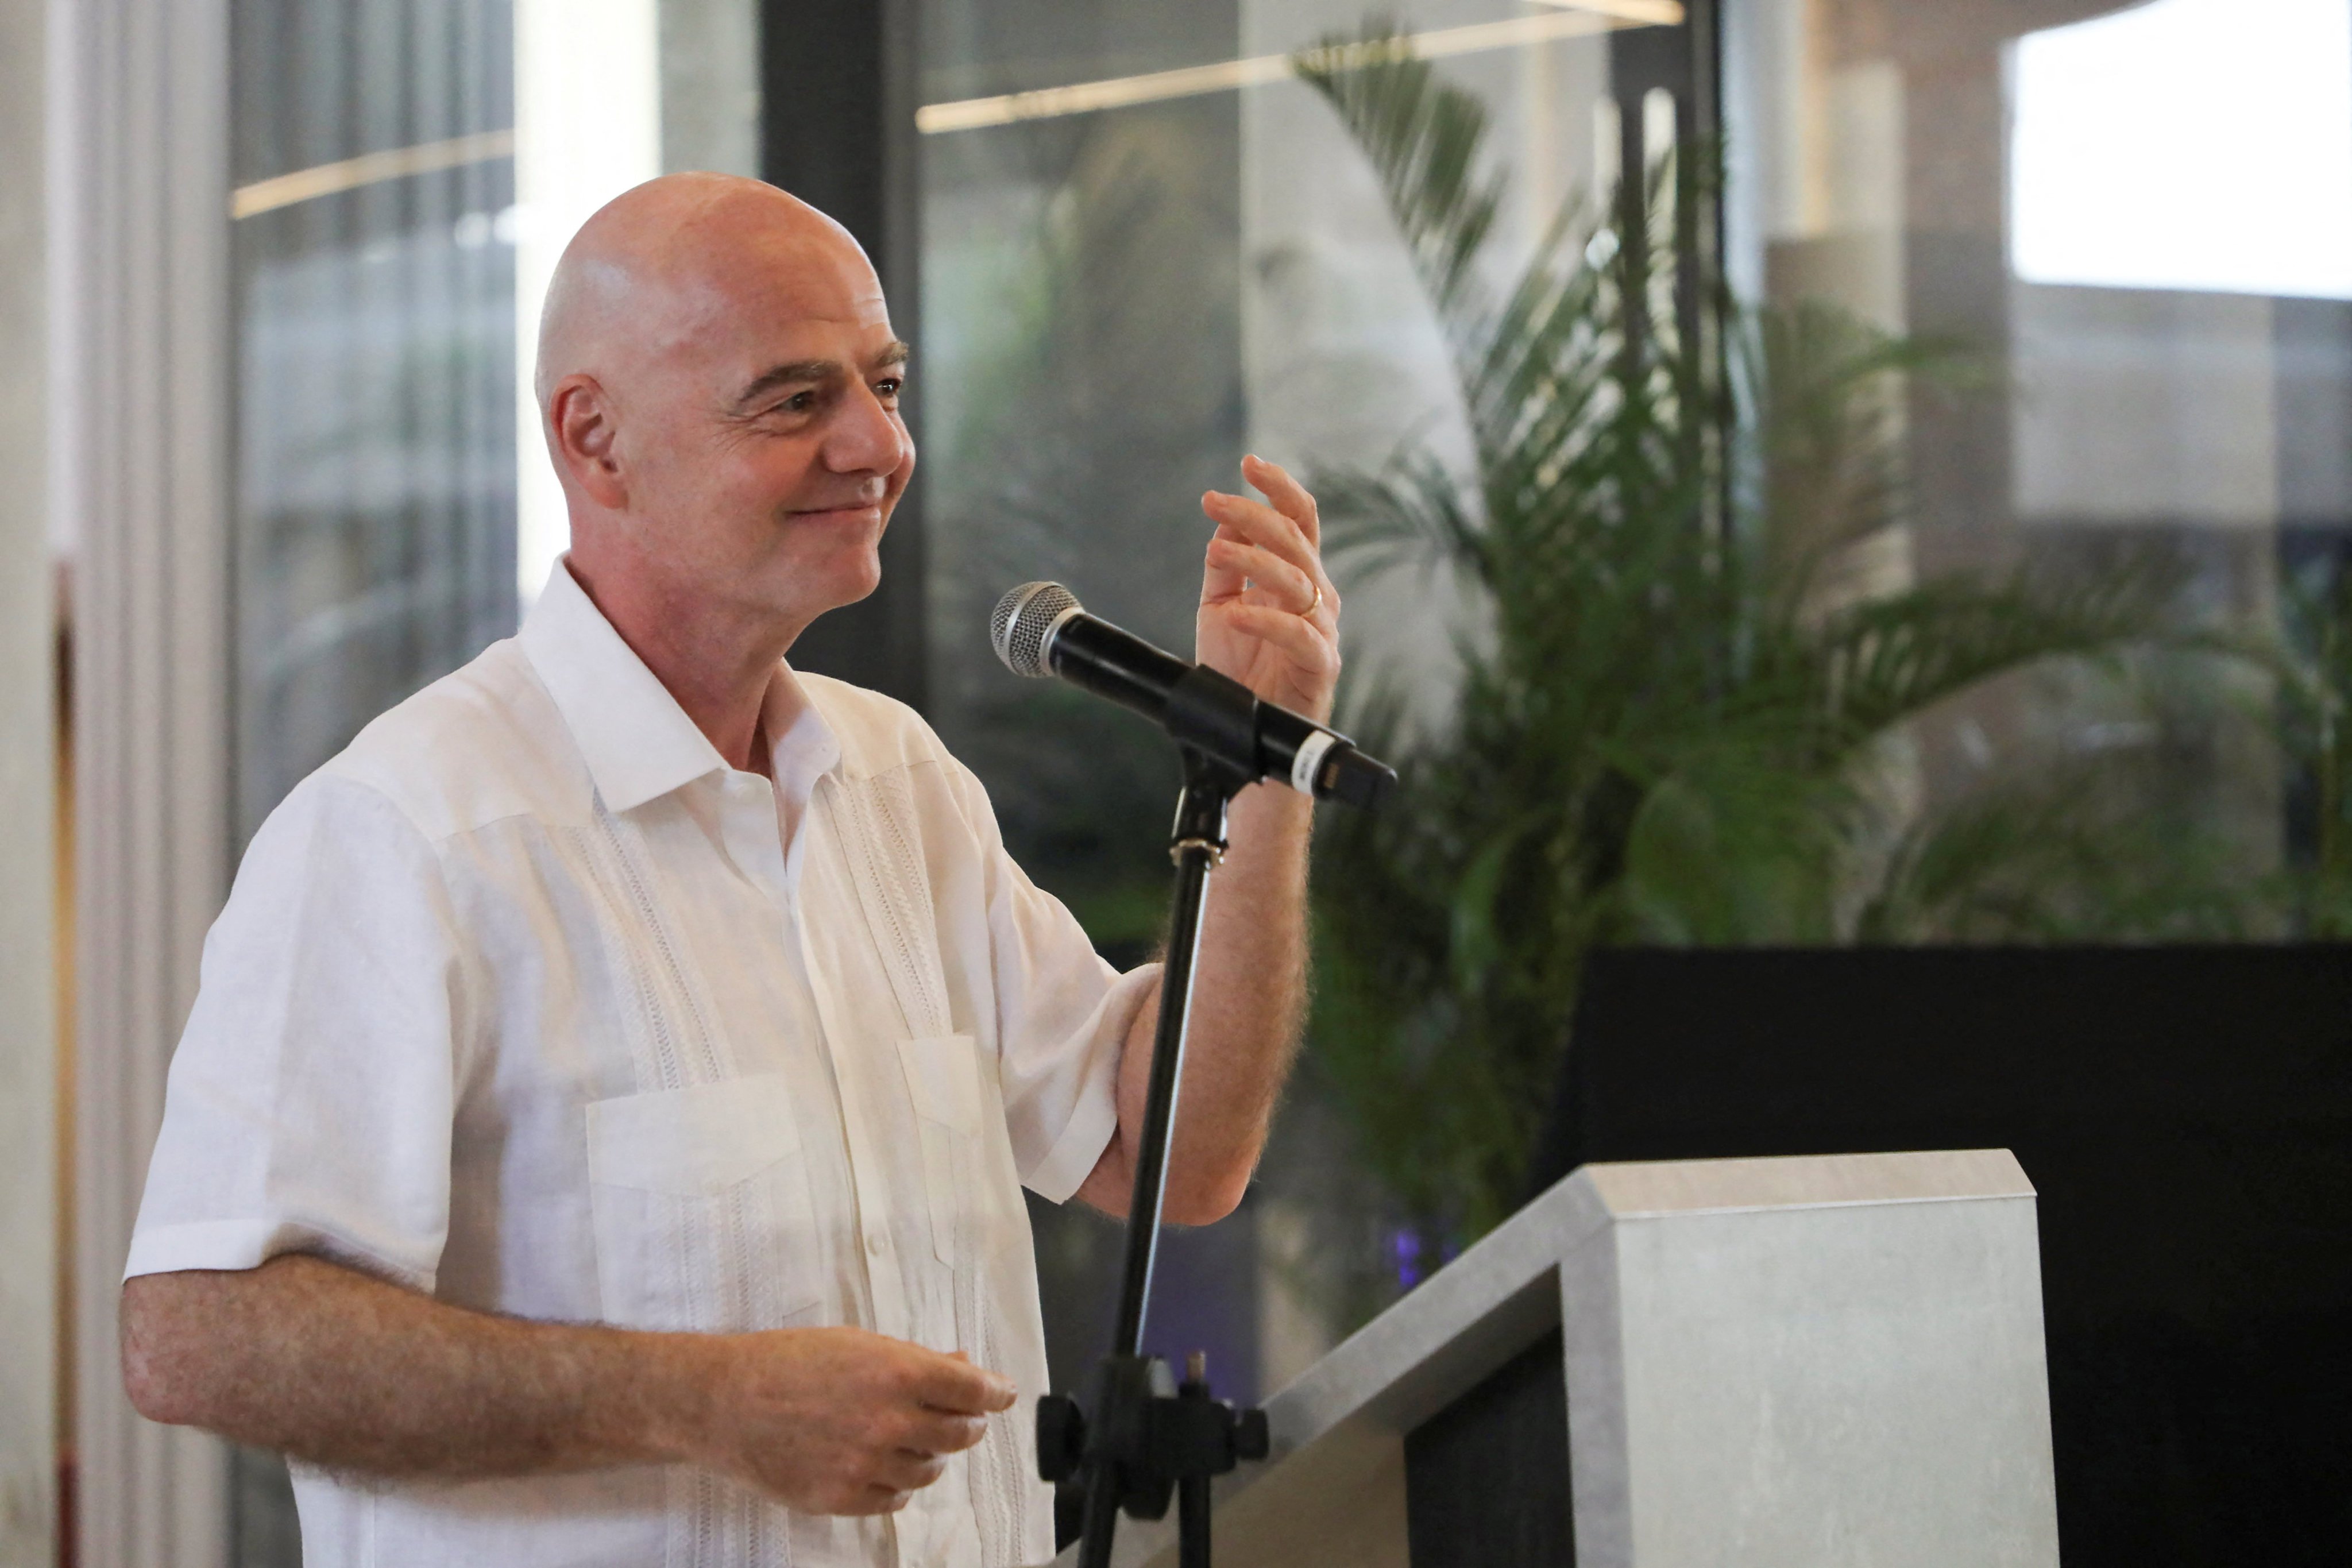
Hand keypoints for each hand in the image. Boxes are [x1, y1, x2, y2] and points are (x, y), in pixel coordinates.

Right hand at [683, 1327, 1016, 1514]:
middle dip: (969, 1424)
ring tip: (906, 1437)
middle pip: (962, 1435)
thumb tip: (962, 1367)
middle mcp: (887, 1422)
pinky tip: (881, 1464)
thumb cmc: (789, 1362)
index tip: (1002, 1394)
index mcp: (897, 1373)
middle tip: (961, 1417)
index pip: (974, 1391)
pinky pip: (895, 1499)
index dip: (996, 1393)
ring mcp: (865, 1465)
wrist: (725, 1402)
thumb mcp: (859, 1343)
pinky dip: (898, 1483)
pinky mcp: (842, 1498)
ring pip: (930, 1470)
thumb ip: (916, 1360)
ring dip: (930, 1454)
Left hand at [1197, 455, 1339, 723]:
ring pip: (1297, 580)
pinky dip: (1265, 621)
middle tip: (1214, 502)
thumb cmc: (1240, 671)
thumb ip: (1225, 567)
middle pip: (1296, 540)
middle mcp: (1315, 596)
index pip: (1299, 521)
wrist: (1244, 732)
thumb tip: (1225, 520)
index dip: (1280, 489)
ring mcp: (1322, 630)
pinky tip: (1236, 615)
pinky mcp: (1320, 665)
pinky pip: (1298, 634)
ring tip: (1214, 552)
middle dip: (1255, 514)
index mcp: (1296, 577)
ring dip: (1253, 561)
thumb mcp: (1220, 607)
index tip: (1249, 462)